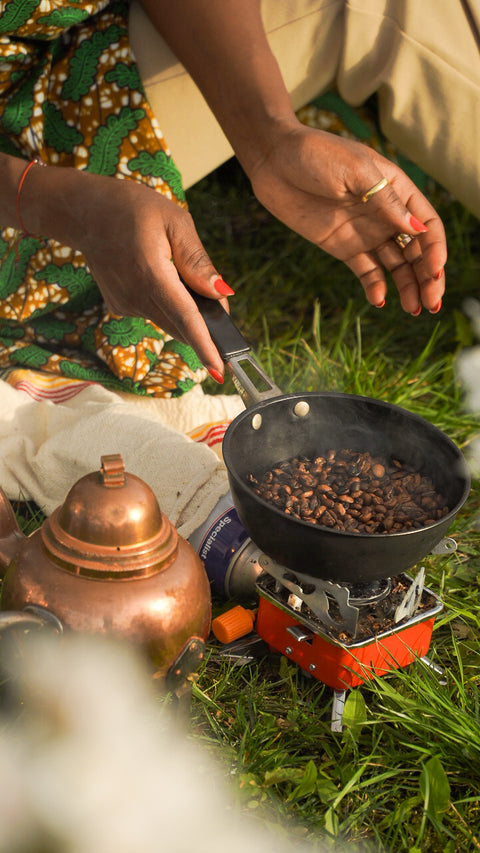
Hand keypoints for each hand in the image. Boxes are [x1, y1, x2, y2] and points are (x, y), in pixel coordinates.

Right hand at [75, 173, 231, 378]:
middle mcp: (136, 295)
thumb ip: (197, 261)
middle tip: (223, 320)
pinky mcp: (120, 306)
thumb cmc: (133, 209)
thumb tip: (221, 293)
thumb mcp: (174, 222)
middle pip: (180, 325)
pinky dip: (168, 305)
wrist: (85, 213)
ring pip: (169, 321)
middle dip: (205, 329)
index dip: (204, 345)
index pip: (184, 317)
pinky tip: (162, 280)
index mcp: (151, 273)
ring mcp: (125, 304)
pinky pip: (154, 313)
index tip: (219, 370)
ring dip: (187, 314)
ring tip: (187, 281)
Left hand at [248, 120, 445, 314]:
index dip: (435, 249)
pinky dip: (375, 286)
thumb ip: (386, 200)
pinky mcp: (344, 247)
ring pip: (396, 264)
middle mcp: (386, 214)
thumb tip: (418, 230)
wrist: (274, 161)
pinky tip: (379, 300)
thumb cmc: (316, 154)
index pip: (428, 224)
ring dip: (408, 287)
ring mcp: (366, 232)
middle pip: (416, 250)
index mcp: (397, 189)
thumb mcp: (355, 170)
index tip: (435, 272)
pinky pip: (366, 271)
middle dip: (427, 277)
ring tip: (414, 310)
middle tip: (431, 305)